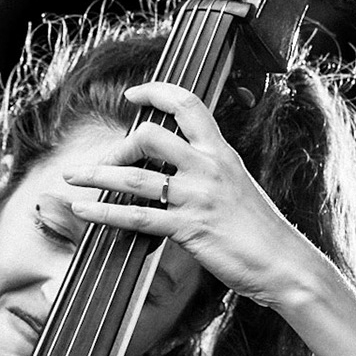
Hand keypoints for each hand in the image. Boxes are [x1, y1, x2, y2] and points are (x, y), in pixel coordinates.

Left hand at [62, 81, 322, 307]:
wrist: (284, 263)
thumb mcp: (237, 188)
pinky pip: (137, 217)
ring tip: (71, 178)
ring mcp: (197, 197)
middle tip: (101, 159)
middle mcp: (208, 168)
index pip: (189, 105)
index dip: (157, 93)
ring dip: (96, 175)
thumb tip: (173, 172)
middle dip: (117, 145)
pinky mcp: (189, 228)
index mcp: (221, 153)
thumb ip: (207, 173)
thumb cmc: (260, 231)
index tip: (133, 94)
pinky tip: (85, 210)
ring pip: (134, 178)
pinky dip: (104, 212)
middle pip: (151, 136)